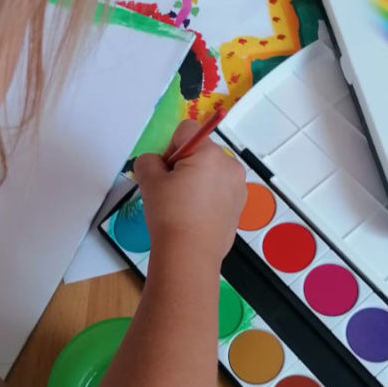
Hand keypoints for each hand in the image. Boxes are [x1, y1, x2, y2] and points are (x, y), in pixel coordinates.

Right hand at [133, 120, 246, 269]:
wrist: (189, 256)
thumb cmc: (169, 214)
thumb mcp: (149, 181)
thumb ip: (148, 161)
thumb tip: (154, 163)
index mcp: (210, 153)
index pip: (187, 130)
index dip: (170, 147)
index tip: (165, 171)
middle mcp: (230, 165)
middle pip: (200, 150)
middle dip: (184, 163)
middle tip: (170, 190)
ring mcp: (238, 186)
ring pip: (210, 170)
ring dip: (196, 179)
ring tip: (183, 206)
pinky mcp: (239, 206)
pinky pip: (219, 189)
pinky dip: (206, 195)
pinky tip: (195, 216)